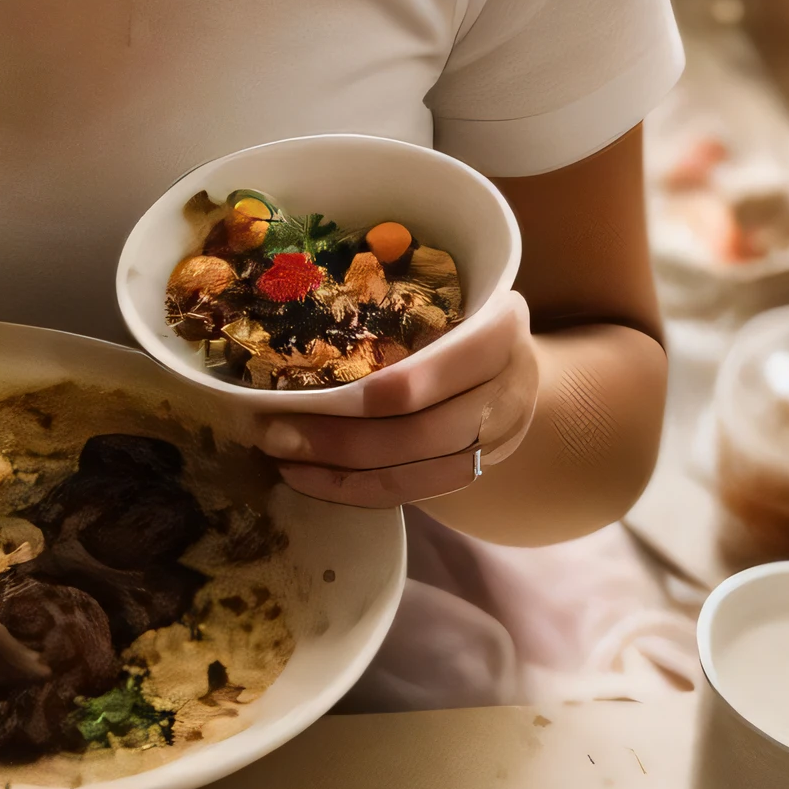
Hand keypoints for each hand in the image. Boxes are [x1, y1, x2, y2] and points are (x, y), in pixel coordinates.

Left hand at [256, 291, 537, 509]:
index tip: (304, 392)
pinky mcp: (476, 475)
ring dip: (340, 472)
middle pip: (418, 431)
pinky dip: (357, 491)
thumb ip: (397, 306)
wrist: (515, 368)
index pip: (431, 372)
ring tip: (282, 460)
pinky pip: (413, 493)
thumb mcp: (448, 296)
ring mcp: (497, 442)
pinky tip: (308, 480)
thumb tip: (293, 307)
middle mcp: (505, 390)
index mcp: (498, 330)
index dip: (373, 393)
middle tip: (272, 434)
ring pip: (413, 471)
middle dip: (338, 438)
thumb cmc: (463, 317)